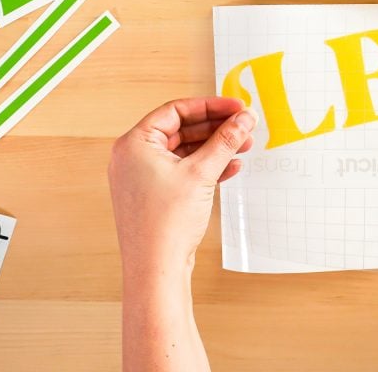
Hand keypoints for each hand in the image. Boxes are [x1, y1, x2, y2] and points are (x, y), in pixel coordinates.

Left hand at [108, 96, 256, 271]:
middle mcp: (133, 158)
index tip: (235, 107)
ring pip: (184, 152)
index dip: (209, 107)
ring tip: (243, 146)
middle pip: (181, 130)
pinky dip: (206, 168)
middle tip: (243, 126)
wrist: (156, 270)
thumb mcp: (202, 173)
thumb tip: (244, 119)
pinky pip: (182, 171)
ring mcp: (142, 178)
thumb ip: (225, 141)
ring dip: (214, 148)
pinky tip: (230, 167)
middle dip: (216, 128)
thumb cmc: (165, 224)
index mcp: (134, 144)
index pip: (175, 111)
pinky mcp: (154, 196)